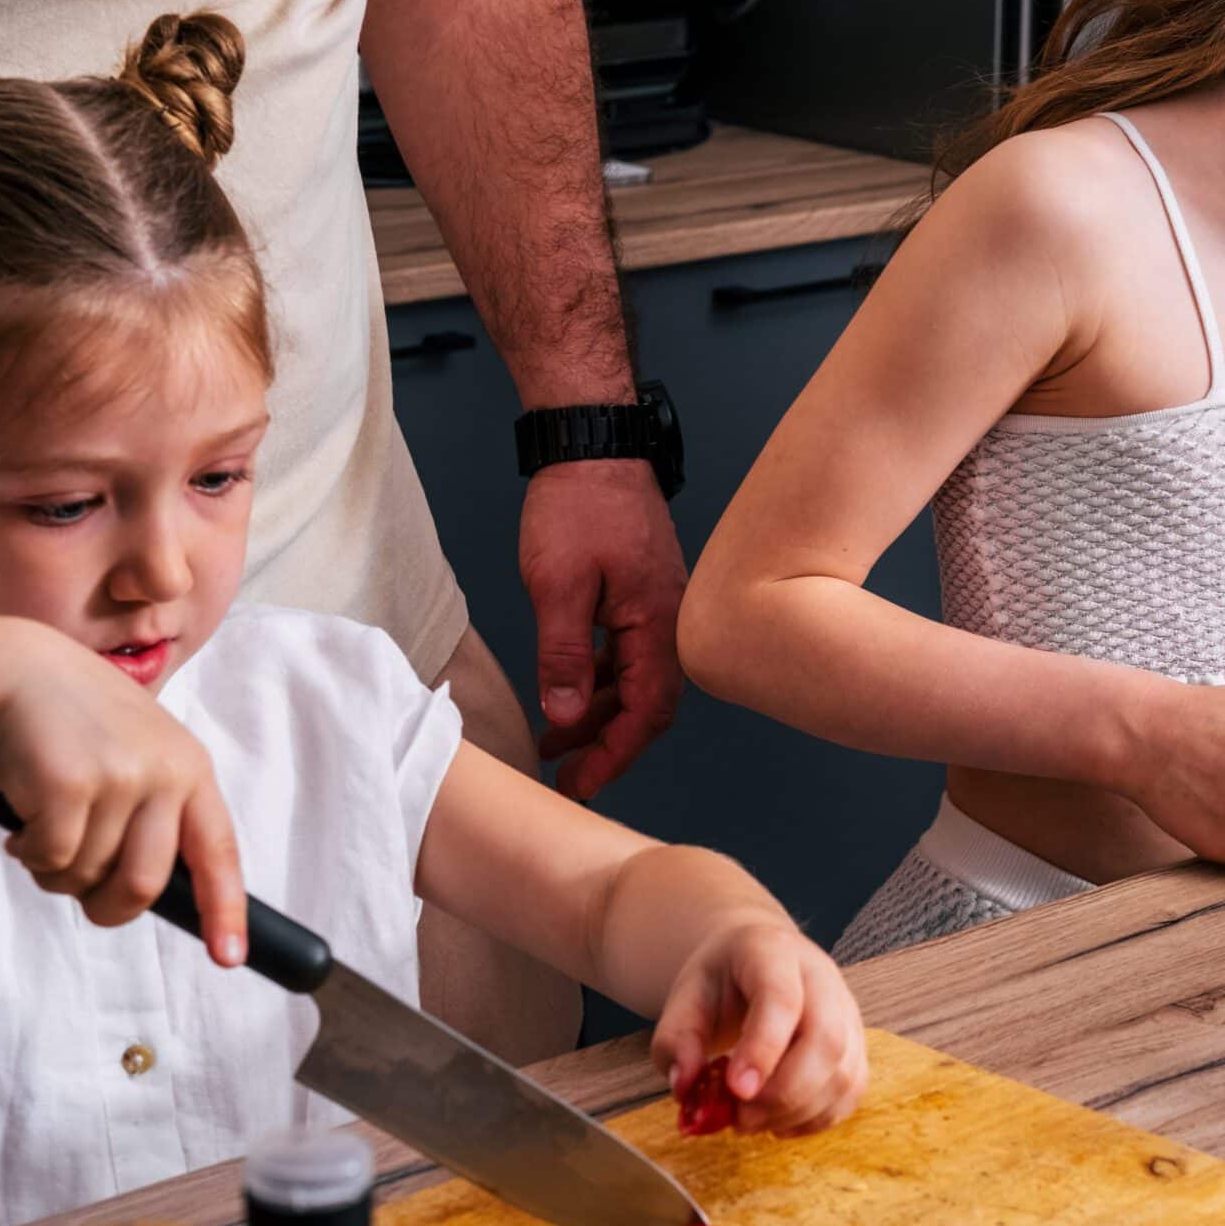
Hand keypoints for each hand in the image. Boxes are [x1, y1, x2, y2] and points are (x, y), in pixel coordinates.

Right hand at [0, 624, 246, 965]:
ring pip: (88, 877)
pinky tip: (22, 819)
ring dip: (56, 872)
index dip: (224, 910)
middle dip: (105, 906)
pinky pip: (51, 860)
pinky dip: (29, 854)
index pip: (218, 851)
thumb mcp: (135, 756)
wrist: (14, 671)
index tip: (229, 957)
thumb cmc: (73, 726)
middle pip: (144, 885)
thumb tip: (149, 892)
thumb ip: (153, 814)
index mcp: (190, 770)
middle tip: (77, 887)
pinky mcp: (70, 785)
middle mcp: (165, 772)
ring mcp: (120, 776)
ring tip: (44, 828)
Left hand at [519, 459, 688, 800]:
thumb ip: (563, 654)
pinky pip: (627, 651)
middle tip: (567, 775)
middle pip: (647, 703)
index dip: (615, 754)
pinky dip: (599, 678)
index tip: (583, 783)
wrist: (593, 442)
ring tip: (554, 739)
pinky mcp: (641, 593)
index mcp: (657, 622)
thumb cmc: (579, 503)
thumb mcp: (557, 585)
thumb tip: (565, 716)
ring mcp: (658, 605)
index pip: (647, 711)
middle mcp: (669, 619)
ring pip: (634, 678)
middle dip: (606, 743)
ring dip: (597, 712)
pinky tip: (569, 688)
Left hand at [648, 918, 866, 1137]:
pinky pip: (852, 1091)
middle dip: (784, 1093)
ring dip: (797, 1112)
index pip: (782, 999)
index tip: (737, 1091)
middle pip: (826, 1039)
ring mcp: (847, 1010)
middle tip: (740, 1118)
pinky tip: (780, 1120)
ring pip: (844, 1072)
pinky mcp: (856, 1044)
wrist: (757, 960)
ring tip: (752, 1120)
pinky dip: (816, 1119)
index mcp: (773, 952)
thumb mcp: (684, 996)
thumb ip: (676, 1039)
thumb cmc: (722, 980)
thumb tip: (685, 1087)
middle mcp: (822, 977)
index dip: (763, 1049)